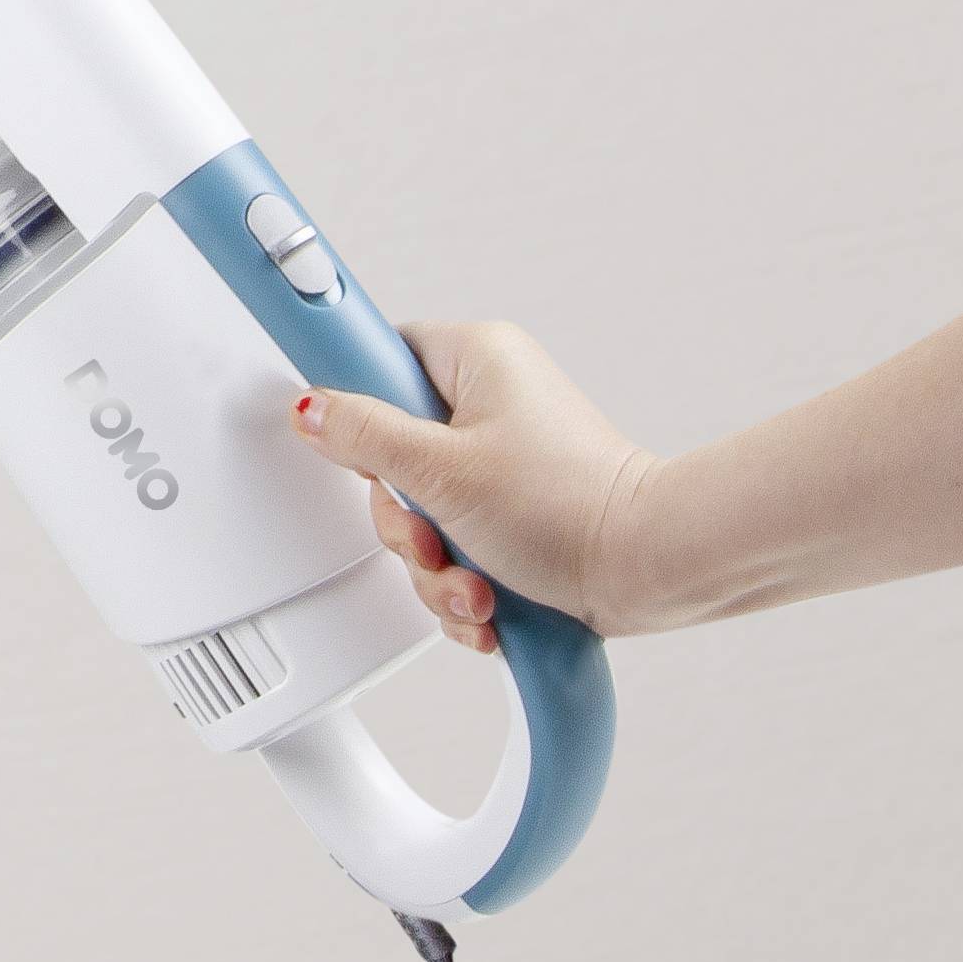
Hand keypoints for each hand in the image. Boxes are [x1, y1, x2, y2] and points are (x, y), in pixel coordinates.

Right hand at [288, 318, 665, 646]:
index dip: (357, 404)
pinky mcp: (518, 518)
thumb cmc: (570, 505)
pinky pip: (460, 548)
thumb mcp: (442, 472)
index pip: (382, 357)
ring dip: (437, 568)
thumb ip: (364, 437)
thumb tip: (312, 409)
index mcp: (477, 360)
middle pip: (394, 456)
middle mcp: (492, 405)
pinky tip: (488, 605)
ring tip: (474, 588)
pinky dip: (466, 586)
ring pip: (426, 515)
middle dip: (408, 524)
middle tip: (430, 538)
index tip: (347, 438)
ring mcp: (504, 465)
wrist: (650, 573)